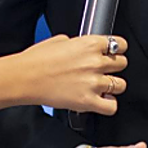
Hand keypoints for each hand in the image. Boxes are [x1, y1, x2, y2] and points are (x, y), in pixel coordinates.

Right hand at [13, 35, 127, 113]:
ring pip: (121, 85)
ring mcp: (93, 83)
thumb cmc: (36, 60)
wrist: (24, 78)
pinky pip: (112, 106)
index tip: (114, 54)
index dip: (117, 50)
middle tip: (104, 71)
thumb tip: (83, 48)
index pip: (120, 44)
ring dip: (112, 87)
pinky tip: (100, 101)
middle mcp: (95, 62)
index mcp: (90, 44)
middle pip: (123, 64)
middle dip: (114, 68)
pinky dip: (108, 105)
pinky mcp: (88, 101)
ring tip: (101, 87)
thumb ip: (78, 43)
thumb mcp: (59, 40)